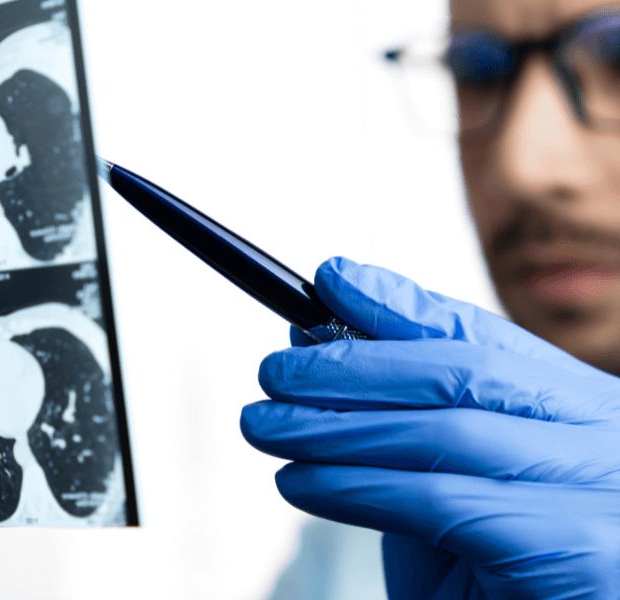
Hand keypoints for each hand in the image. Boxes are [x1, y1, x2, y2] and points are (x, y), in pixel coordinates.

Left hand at [241, 257, 619, 597]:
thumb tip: (325, 356)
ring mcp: (601, 488)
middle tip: (275, 370)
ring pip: (442, 430)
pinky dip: (356, 487)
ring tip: (264, 424)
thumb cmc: (499, 582)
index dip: (398, 305)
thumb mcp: (452, 496)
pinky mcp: (576, 548)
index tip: (331, 280)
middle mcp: (604, 434)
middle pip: (460, 371)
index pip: (481, 336)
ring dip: (335, 425)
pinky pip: (440, 500)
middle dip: (352, 364)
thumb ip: (407, 434)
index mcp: (580, 409)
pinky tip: (299, 481)